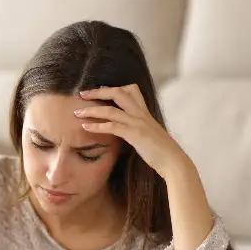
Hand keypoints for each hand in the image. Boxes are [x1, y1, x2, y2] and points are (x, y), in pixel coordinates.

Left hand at [75, 84, 189, 179]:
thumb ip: (137, 129)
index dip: (114, 87)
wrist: (173, 162)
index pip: (131, 89)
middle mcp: (141, 113)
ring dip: (92, 110)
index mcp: (145, 112)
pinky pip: (112, 126)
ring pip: (111, 110)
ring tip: (77, 112)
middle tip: (82, 94)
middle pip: (118, 92)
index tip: (99, 89)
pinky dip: (97, 126)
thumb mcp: (148, 135)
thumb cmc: (161, 152)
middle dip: (98, 91)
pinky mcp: (135, 134)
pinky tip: (85, 127)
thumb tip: (126, 130)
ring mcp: (138, 123)